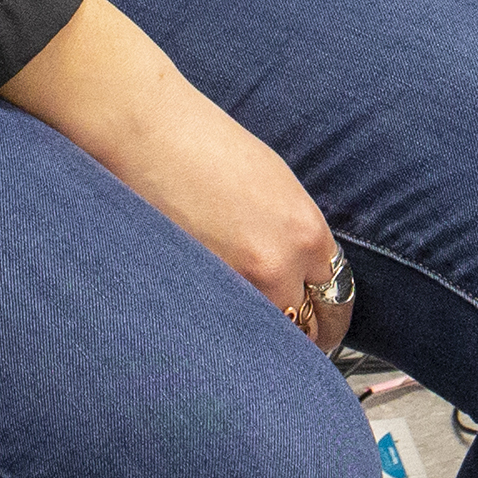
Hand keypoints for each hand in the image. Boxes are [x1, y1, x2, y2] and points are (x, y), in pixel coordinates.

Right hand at [0, 0, 350, 354]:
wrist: (144, 131)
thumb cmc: (204, 145)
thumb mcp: (273, 183)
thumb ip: (292, 232)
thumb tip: (300, 271)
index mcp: (306, 231)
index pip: (334, 293)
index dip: (321, 309)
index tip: (314, 321)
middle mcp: (279, 264)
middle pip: (307, 325)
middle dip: (299, 335)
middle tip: (286, 344)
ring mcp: (235, 284)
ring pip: (265, 338)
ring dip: (260, 342)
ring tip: (247, 346)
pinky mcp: (194, 295)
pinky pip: (220, 332)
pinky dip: (219, 335)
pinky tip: (210, 331)